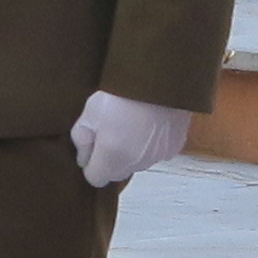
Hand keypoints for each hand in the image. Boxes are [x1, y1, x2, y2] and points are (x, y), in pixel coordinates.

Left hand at [70, 92, 192, 190]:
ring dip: (133, 150)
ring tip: (131, 122)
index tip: (92, 147)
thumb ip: (81, 141)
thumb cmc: (120, 94)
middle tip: (110, 130)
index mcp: (112, 159)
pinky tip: (149, 121)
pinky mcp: (175, 145)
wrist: (160, 78)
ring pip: (139, 162)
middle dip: (111, 158)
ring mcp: (159, 156)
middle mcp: (137, 164)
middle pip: (118, 172)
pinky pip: (158, 151)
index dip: (90, 164)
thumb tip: (84, 158)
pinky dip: (152, 142)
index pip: (95, 179)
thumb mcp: (88, 113)